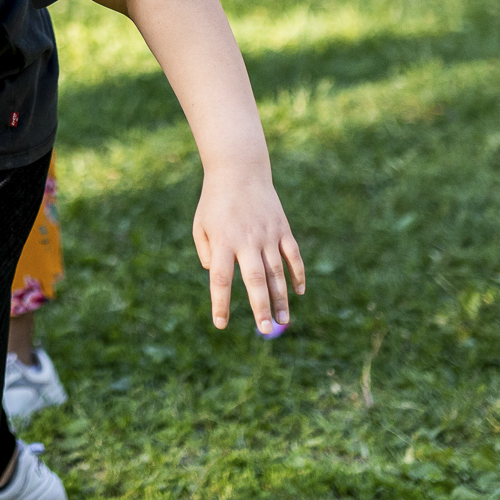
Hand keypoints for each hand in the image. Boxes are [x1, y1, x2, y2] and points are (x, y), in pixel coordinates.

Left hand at [192, 168, 304, 331]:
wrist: (238, 170)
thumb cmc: (215, 202)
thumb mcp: (200, 225)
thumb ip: (205, 252)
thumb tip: (214, 276)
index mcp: (222, 240)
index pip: (220, 278)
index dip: (221, 303)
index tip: (220, 324)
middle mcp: (246, 240)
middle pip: (255, 279)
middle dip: (260, 306)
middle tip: (265, 329)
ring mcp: (267, 234)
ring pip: (277, 272)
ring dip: (281, 298)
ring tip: (282, 321)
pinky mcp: (282, 228)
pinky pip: (293, 255)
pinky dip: (297, 274)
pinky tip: (298, 292)